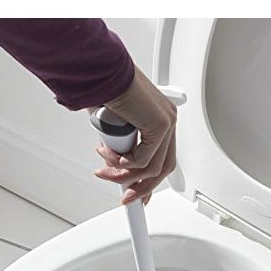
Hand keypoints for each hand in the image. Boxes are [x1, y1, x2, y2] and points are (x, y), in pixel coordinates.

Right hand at [93, 66, 176, 204]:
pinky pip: (143, 160)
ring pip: (151, 168)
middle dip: (141, 188)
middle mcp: (167, 121)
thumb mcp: (113, 128)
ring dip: (123, 175)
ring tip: (104, 170)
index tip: (137, 195)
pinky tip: (107, 153)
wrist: (102, 73)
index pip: (162, 158)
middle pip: (162, 168)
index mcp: (160, 119)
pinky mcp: (161, 124)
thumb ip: (119, 148)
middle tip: (125, 198)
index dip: (150, 181)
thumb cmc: (104, 91)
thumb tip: (116, 168)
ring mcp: (167, 122)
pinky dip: (122, 162)